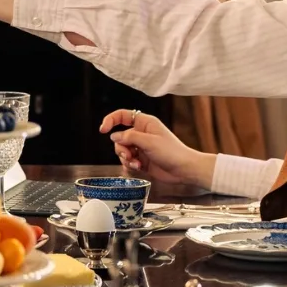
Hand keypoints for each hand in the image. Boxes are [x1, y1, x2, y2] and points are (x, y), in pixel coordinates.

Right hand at [99, 110, 214, 188]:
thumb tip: (114, 136)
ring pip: (122, 151)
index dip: (111, 120)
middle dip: (121, 148)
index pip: (123, 116)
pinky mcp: (142, 160)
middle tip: (129, 155)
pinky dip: (130, 165)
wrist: (184, 170)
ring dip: (126, 158)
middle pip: (120, 137)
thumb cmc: (172, 152)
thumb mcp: (149, 141)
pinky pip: (128, 161)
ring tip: (136, 164)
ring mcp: (141, 147)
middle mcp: (142, 134)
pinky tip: (138, 168)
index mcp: (144, 123)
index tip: (103, 130)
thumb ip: (129, 137)